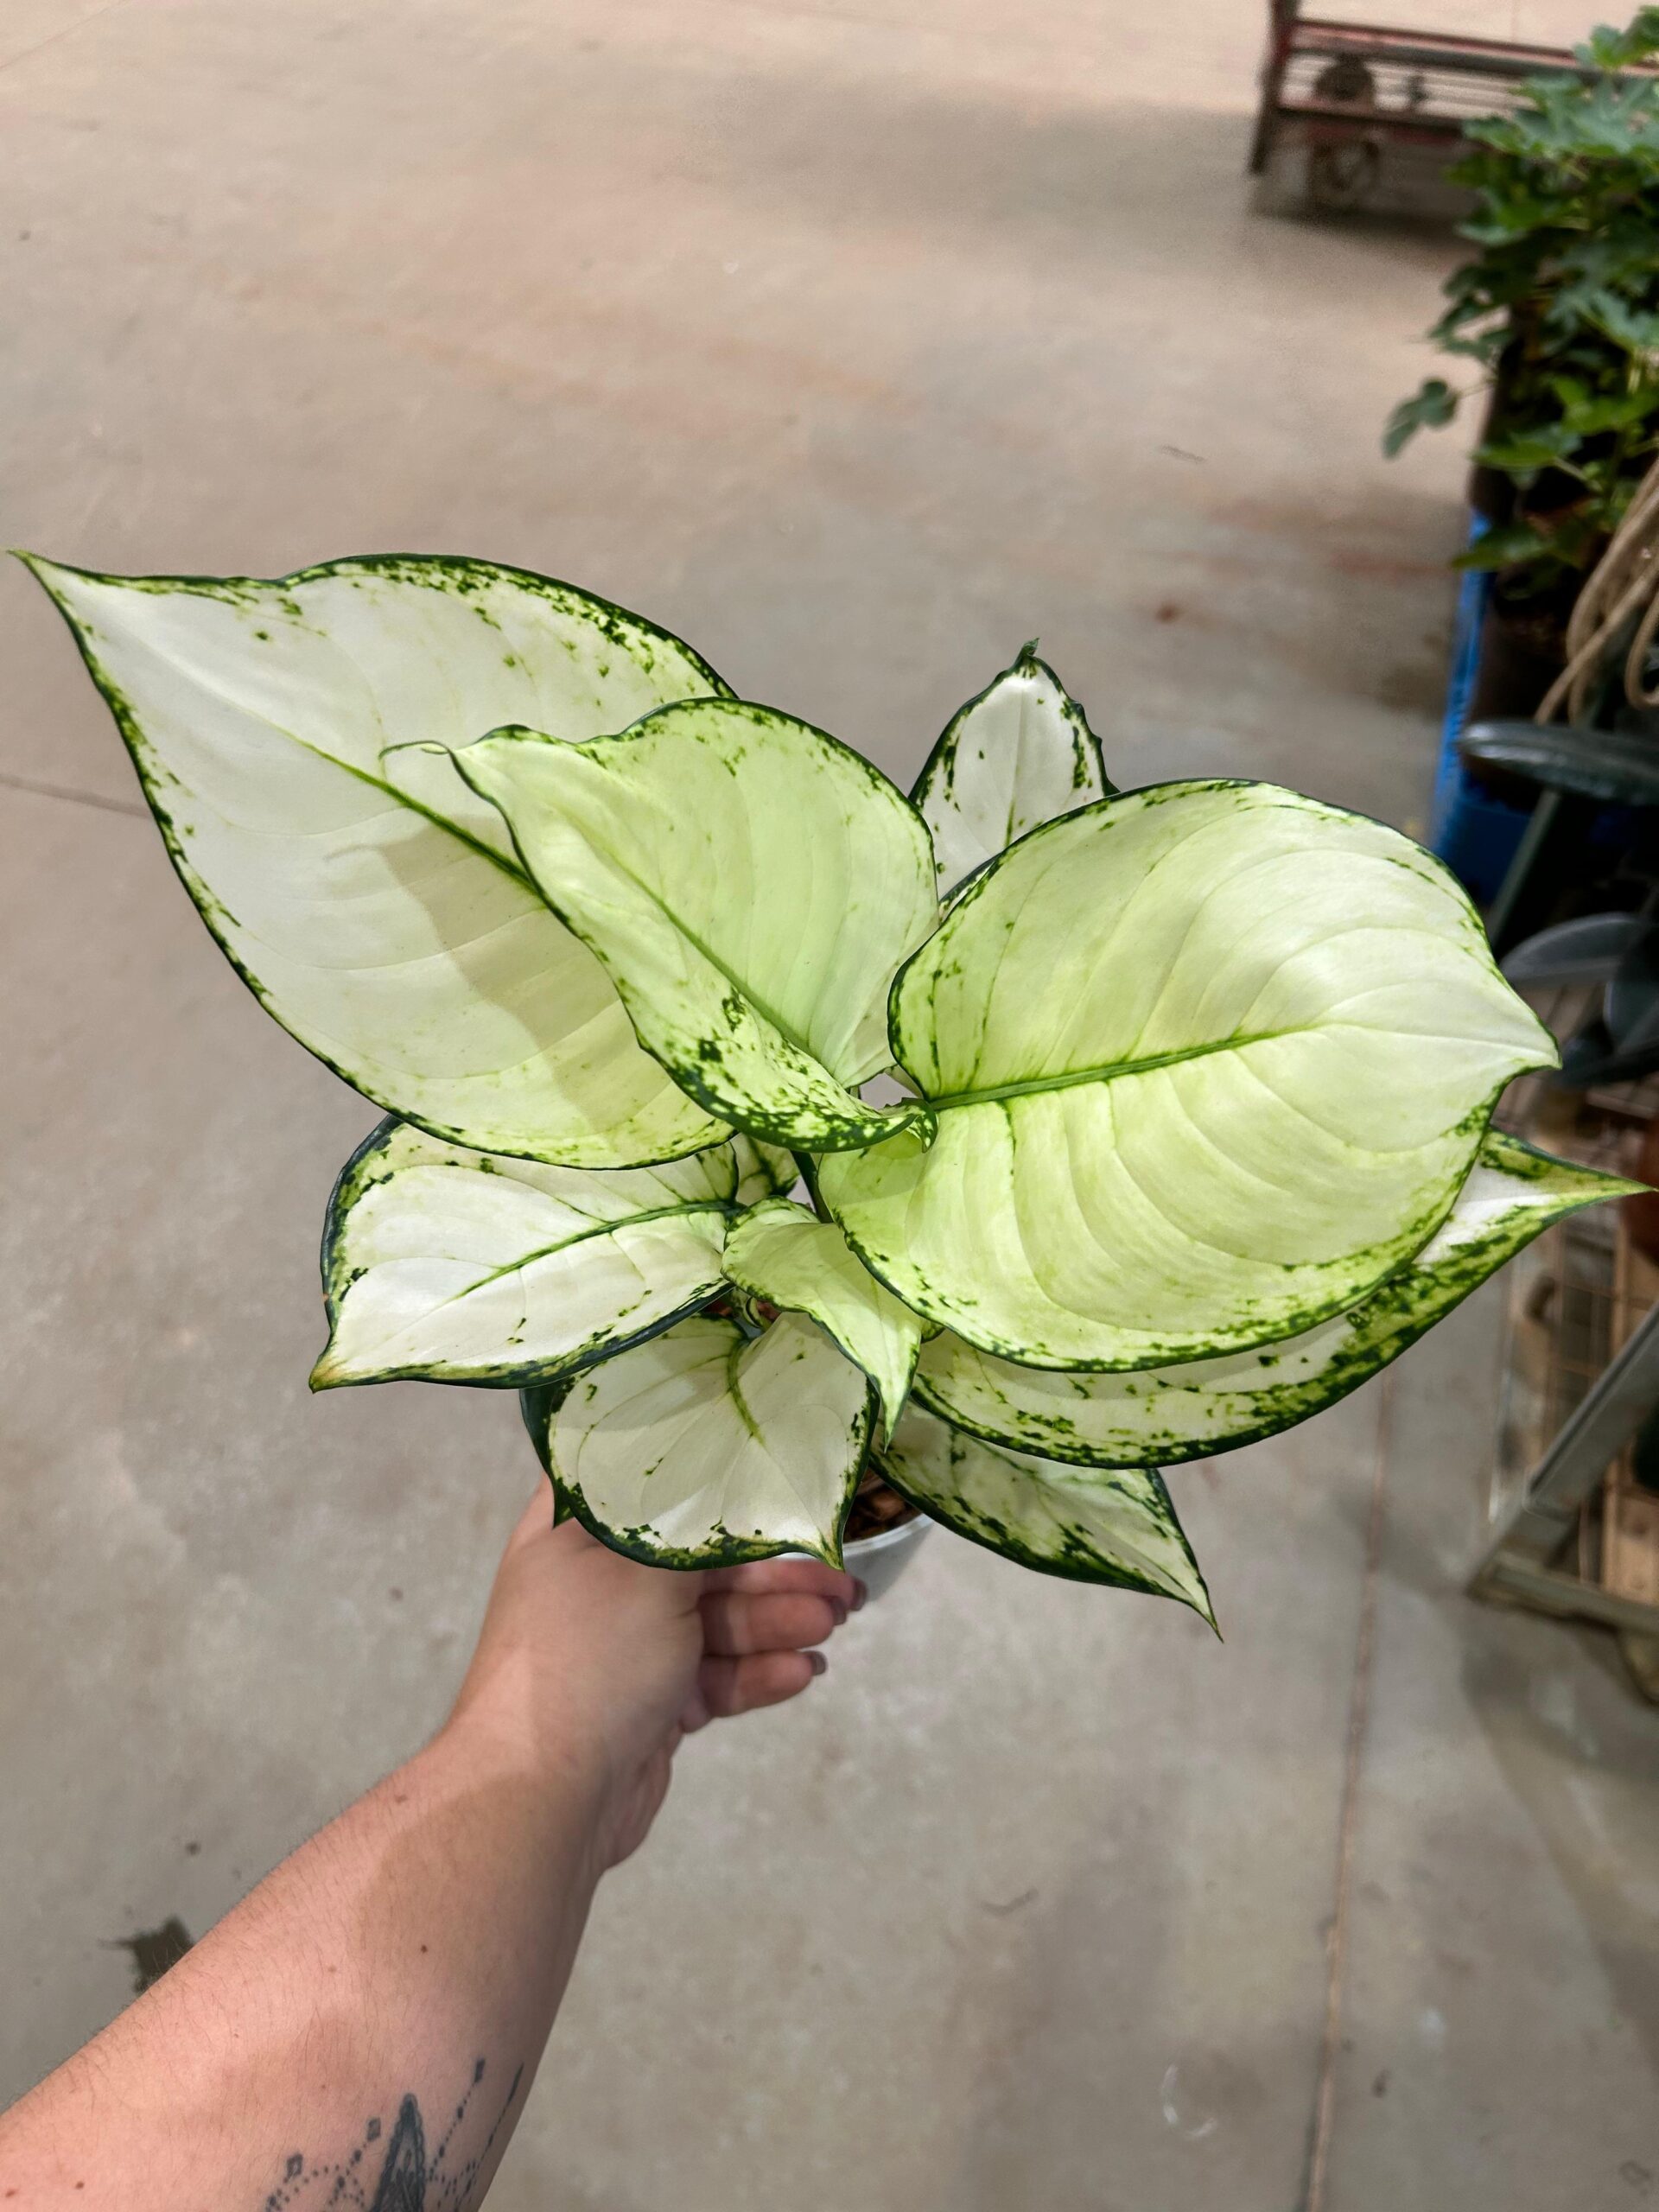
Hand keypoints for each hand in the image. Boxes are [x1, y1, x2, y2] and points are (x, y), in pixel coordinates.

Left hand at [447, 1491, 861, 1869]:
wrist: (543, 1799)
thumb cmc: (586, 1660)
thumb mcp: (648, 1576)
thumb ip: (701, 1534)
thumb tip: (735, 1491)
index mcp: (576, 1533)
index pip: (634, 1478)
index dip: (697, 1467)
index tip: (765, 1458)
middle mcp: (600, 1583)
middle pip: (699, 1560)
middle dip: (772, 1569)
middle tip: (840, 1577)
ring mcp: (628, 1648)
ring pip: (716, 1621)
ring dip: (777, 1620)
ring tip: (835, 1621)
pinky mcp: (654, 1705)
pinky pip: (714, 1676)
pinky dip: (756, 1672)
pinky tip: (803, 1672)